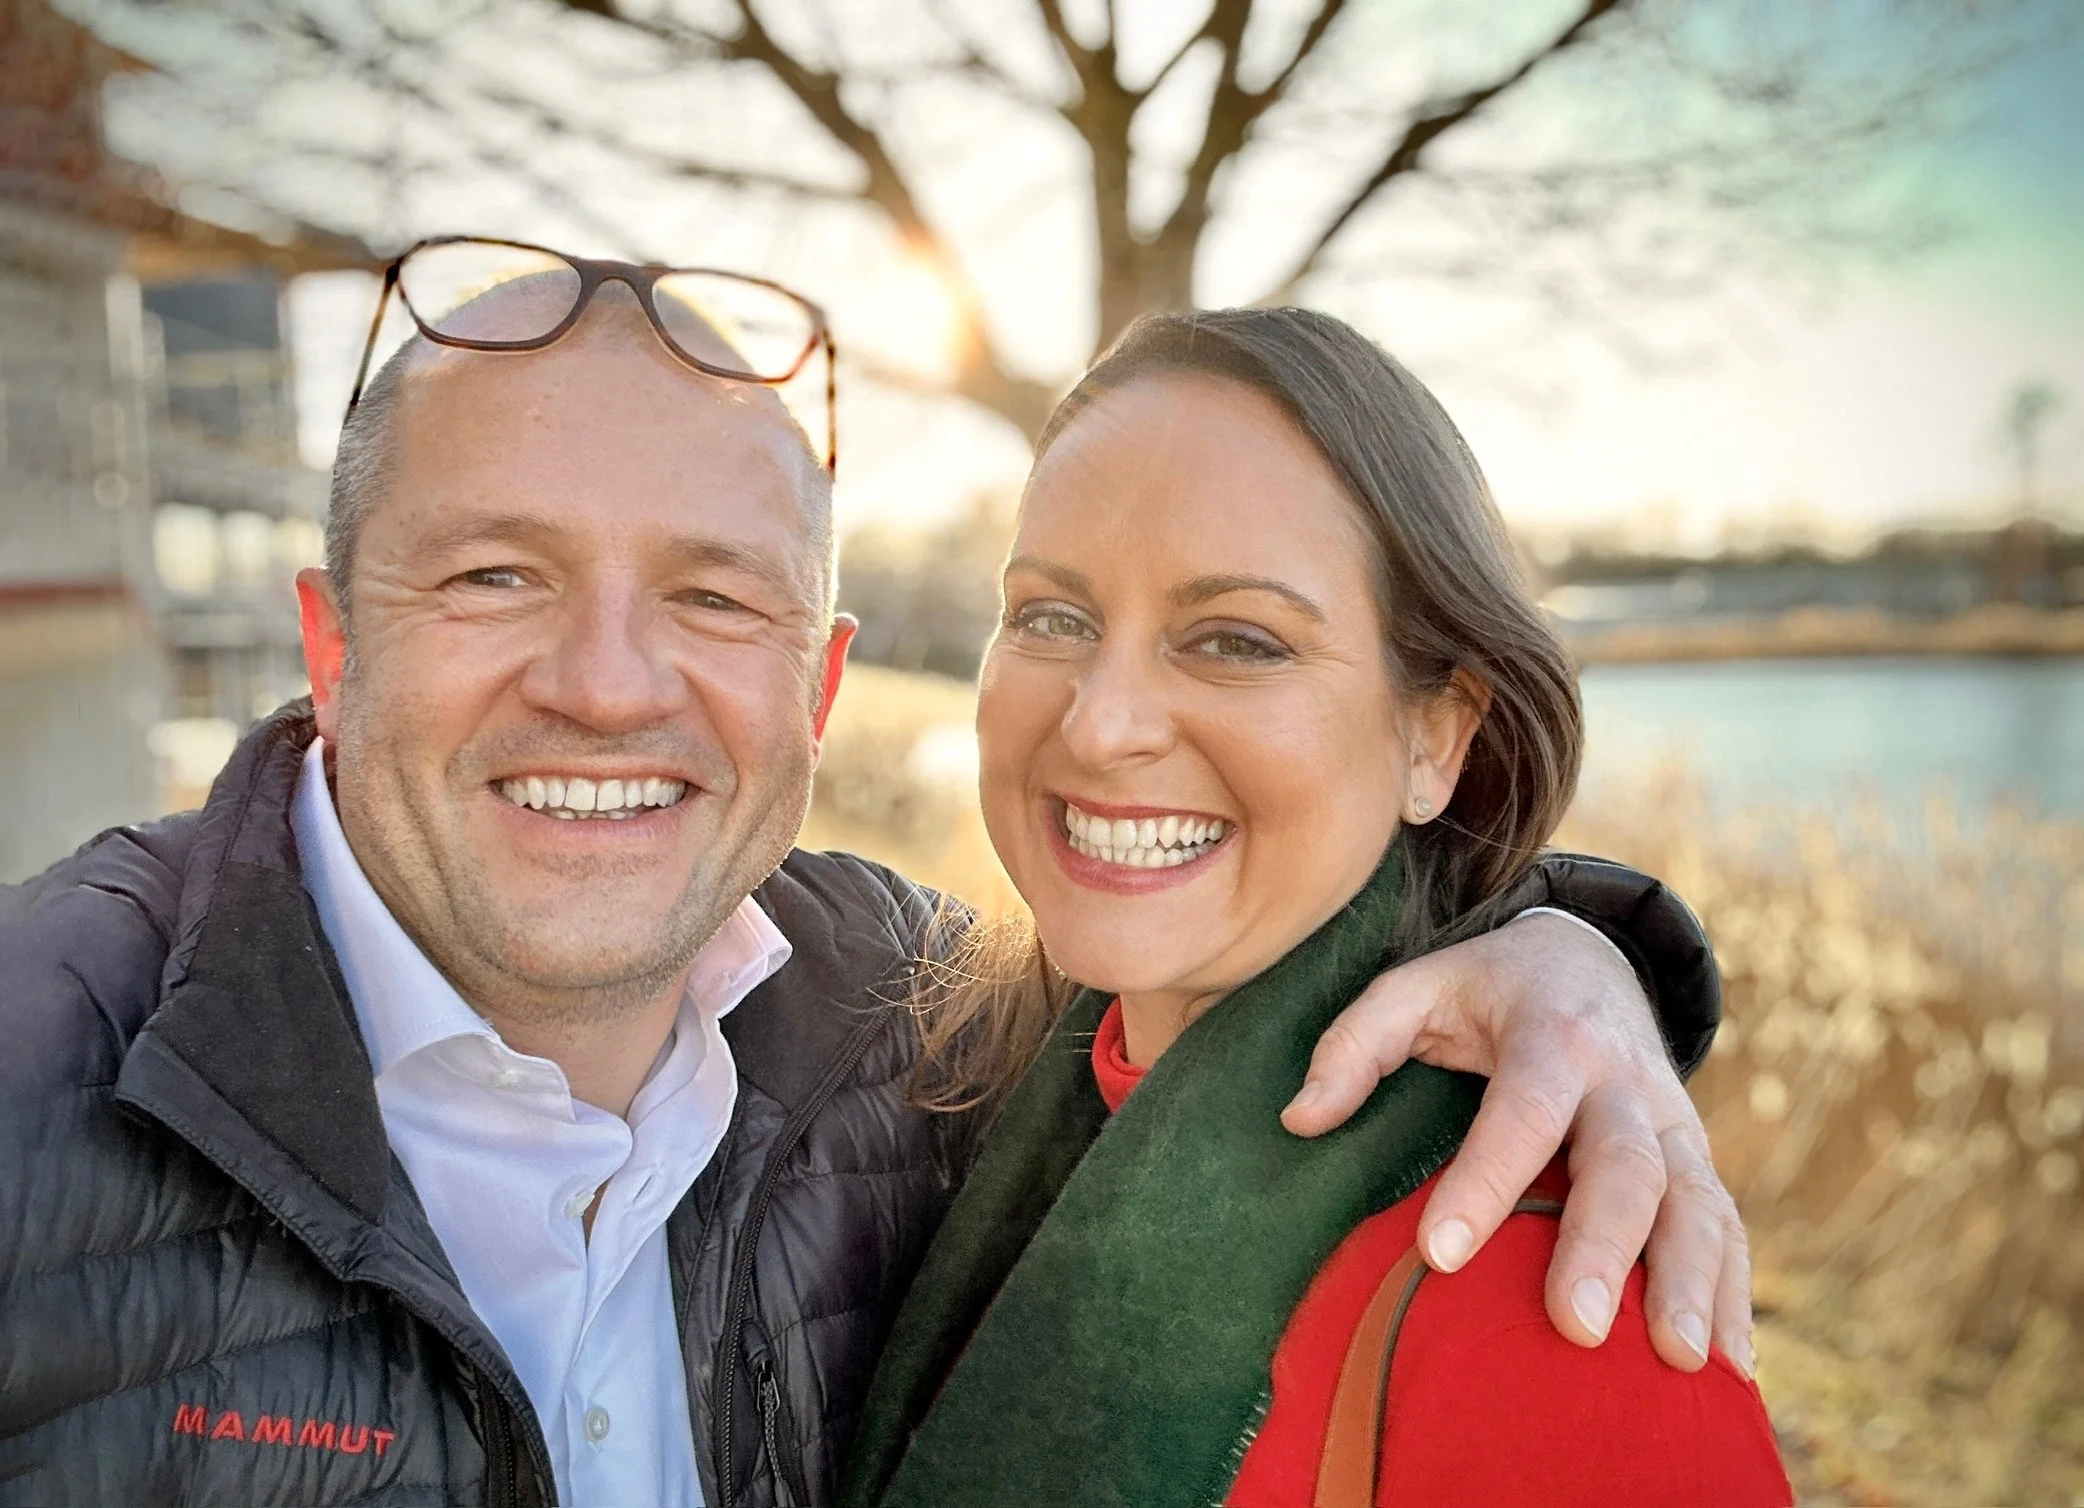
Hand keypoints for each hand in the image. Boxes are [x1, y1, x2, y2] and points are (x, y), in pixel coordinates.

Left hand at [1281, 910, 1751, 1376]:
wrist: (1590, 957)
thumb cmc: (1487, 988)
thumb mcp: (1417, 985)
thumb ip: (1355, 1042)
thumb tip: (1300, 1118)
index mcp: (1553, 1036)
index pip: (1520, 1111)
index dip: (1482, 1181)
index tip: (1437, 1254)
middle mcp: (1625, 1082)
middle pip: (1626, 1164)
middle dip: (1604, 1246)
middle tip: (1574, 1326)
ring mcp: (1675, 1124)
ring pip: (1697, 1202)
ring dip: (1692, 1282)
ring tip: (1678, 1362)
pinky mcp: (1698, 1161)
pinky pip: (1726, 1229)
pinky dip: (1732, 1295)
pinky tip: (1728, 1368)